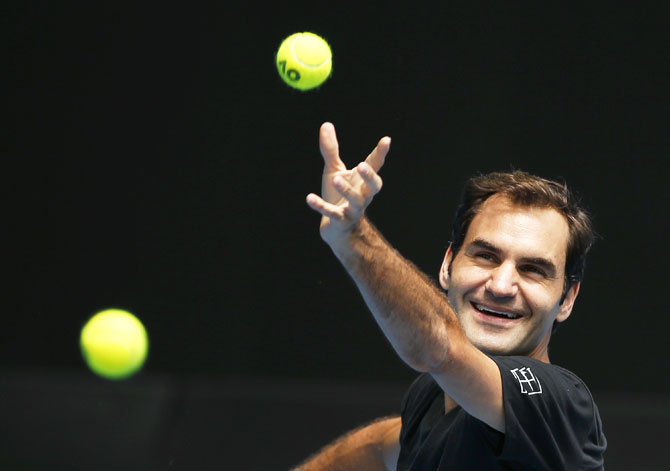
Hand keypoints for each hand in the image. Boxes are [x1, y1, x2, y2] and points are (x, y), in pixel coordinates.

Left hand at [306, 122, 390, 245]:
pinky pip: (331, 213)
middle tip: (362, 165)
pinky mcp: (340, 220)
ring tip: (335, 178)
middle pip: (374, 186)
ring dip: (346, 190)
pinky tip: (309, 198)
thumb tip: (326, 124)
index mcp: (363, 182)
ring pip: (355, 201)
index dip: (380, 153)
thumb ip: (331, 150)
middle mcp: (363, 195)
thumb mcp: (334, 170)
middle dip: (369, 176)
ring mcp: (353, 209)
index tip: (386, 140)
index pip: (375, 165)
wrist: (336, 228)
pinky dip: (320, 206)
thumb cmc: (338, 196)